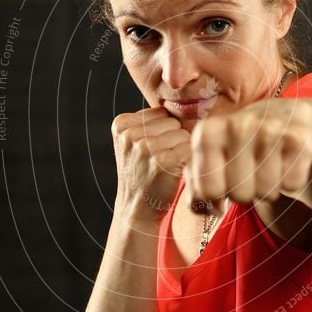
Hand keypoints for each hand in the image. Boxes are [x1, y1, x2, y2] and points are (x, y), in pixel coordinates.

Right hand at [112, 107, 190, 221]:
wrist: (136, 209)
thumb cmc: (142, 172)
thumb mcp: (134, 142)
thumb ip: (150, 121)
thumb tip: (190, 102)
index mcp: (121, 123)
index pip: (161, 113)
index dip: (164, 133)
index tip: (151, 152)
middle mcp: (130, 133)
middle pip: (173, 122)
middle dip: (173, 140)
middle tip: (160, 162)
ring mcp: (146, 147)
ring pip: (184, 135)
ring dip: (181, 151)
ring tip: (166, 167)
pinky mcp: (163, 161)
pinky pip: (190, 149)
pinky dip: (188, 161)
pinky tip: (175, 173)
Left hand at [183, 99, 311, 212]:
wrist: (289, 118)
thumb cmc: (242, 146)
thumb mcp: (213, 160)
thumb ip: (197, 188)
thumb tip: (204, 208)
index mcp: (209, 131)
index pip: (208, 191)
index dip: (216, 197)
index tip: (222, 182)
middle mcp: (239, 124)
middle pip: (239, 194)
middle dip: (245, 192)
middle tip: (250, 172)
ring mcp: (272, 128)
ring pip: (266, 191)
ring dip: (268, 188)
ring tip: (268, 166)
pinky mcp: (300, 138)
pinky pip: (292, 184)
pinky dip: (290, 180)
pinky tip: (287, 161)